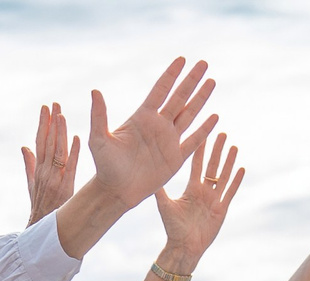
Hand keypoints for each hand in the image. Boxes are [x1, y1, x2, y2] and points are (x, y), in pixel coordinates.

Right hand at [23, 101, 78, 222]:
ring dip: (60, 133)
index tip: (45, 108)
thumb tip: (24, 146)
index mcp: (37, 170)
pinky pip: (70, 168)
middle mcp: (45, 172)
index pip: (39, 142)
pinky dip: (74, 153)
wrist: (42, 231)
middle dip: (50, 123)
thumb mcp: (31, 185)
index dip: (42, 124)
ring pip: (57, 151)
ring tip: (62, 114)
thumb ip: (28, 165)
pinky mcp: (66, 188)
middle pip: (47, 143)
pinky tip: (77, 138)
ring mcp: (55, 180)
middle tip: (54, 104)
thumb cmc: (39, 208)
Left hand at [84, 57, 217, 211]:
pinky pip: (193, 141)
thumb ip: (99, 115)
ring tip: (211, 81)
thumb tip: (95, 91)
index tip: (182, 59)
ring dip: (201, 98)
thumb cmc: (105, 166)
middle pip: (179, 97)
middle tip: (204, 63)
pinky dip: (204, 129)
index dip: (171, 74)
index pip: (160, 90)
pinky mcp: (175, 159)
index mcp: (142, 118)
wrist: (116, 192)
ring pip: (189, 114)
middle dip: (191, 80)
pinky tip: (214, 117)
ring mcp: (168, 141)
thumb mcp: (99, 139)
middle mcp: (158, 125)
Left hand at [153, 130, 241, 268]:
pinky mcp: (221, 209)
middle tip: (221, 133)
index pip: (197, 165)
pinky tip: (241, 168)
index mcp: (191, 189)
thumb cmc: (172, 228)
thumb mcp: (165, 205)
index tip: (204, 134)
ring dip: (228, 161)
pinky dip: (235, 180)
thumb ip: (160, 190)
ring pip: (223, 176)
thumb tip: (149, 174)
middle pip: (212, 166)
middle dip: (216, 150)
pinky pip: (229, 192)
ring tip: (233, 146)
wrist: (183, 247)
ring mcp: (214, 200)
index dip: (201, 150)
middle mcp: (204, 192)